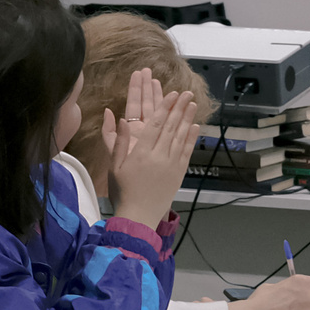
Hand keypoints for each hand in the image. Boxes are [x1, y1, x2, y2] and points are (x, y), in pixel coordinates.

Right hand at [100, 70, 199, 223]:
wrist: (138, 217)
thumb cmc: (122, 191)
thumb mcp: (114, 166)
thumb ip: (119, 141)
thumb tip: (121, 118)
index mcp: (141, 152)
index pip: (156, 124)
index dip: (165, 107)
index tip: (172, 94)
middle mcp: (159, 156)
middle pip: (171, 126)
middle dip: (179, 107)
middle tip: (186, 92)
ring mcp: (171, 164)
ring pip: (180, 136)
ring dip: (187, 118)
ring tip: (192, 103)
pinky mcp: (179, 173)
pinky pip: (186, 151)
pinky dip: (191, 138)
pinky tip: (194, 126)